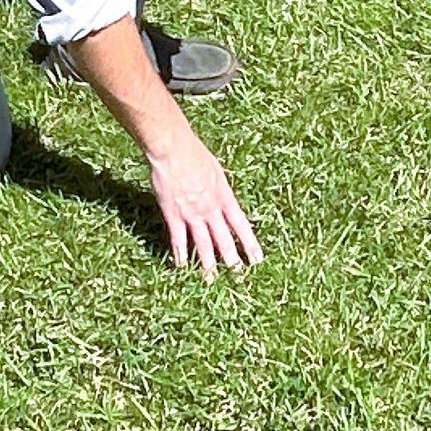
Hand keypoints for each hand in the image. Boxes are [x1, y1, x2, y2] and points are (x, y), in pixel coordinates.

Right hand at [147, 125, 263, 277]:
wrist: (173, 149)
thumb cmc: (194, 153)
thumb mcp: (216, 170)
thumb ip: (220, 188)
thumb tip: (224, 199)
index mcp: (224, 197)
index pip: (241, 226)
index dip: (250, 244)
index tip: (257, 259)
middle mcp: (211, 209)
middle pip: (224, 240)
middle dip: (232, 260)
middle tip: (238, 277)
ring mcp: (192, 214)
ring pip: (203, 245)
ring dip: (207, 265)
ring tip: (211, 281)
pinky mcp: (174, 215)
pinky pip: (178, 239)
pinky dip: (180, 254)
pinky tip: (181, 266)